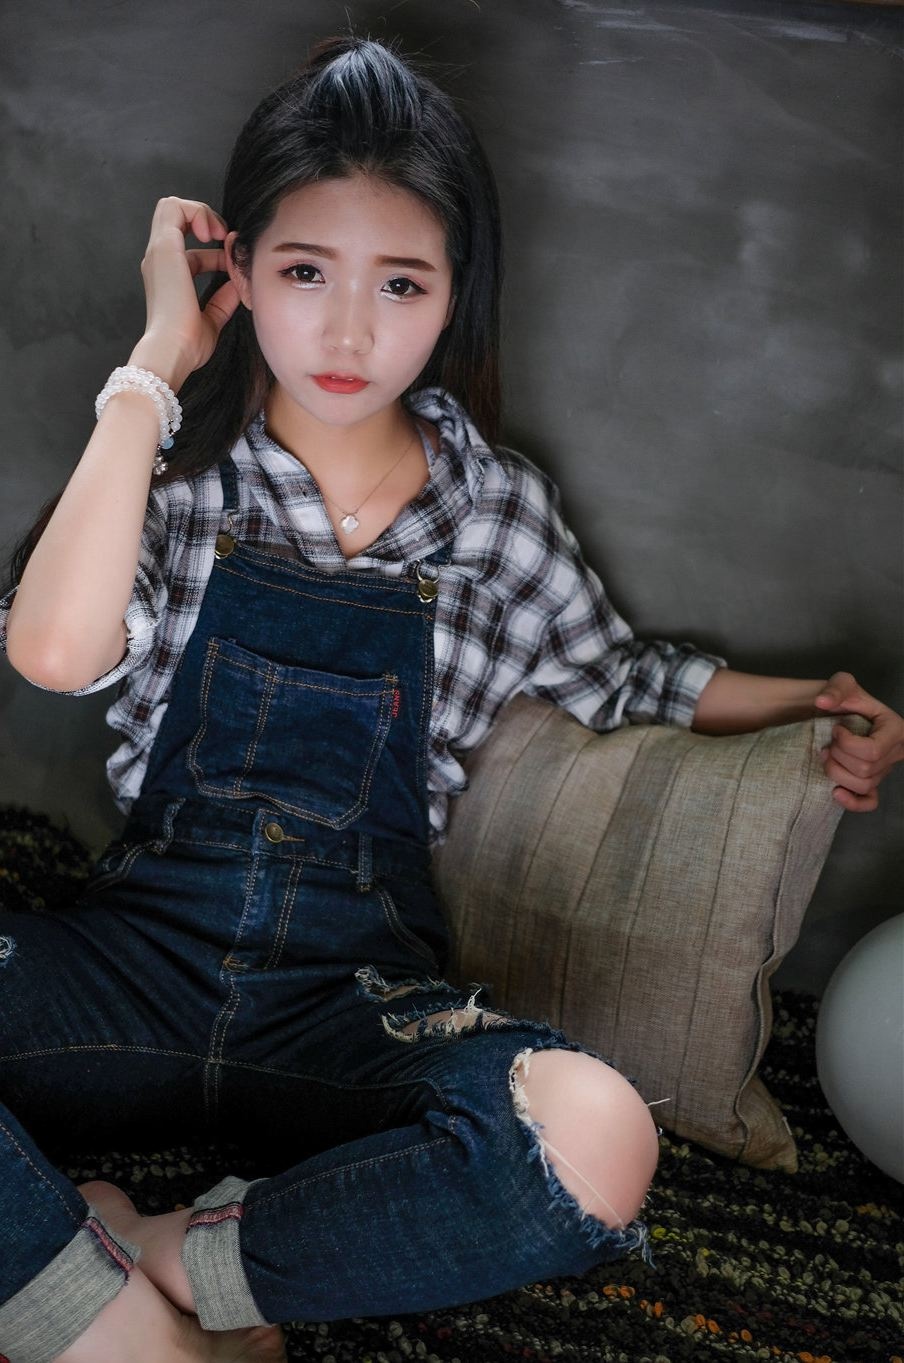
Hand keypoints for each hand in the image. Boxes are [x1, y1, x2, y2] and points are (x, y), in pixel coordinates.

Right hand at [137, 197, 240, 386]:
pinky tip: (212, 233)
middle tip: (225, 238)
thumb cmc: (188, 344)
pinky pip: (174, 207)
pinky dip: (196, 211)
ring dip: (200, 211)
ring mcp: (159, 252)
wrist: (173, 349)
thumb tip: (236, 284)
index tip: (231, 263)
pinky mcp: (164, 247)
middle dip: (205, 220)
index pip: (190, 250)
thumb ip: (223, 300)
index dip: (215, 252)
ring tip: (218, 233)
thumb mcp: (212, 319)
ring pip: (171, 206)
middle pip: (176, 219)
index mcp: (168, 278)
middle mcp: (159, 261)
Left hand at [814, 672, 903, 811]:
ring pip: (863, 785)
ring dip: (837, 773)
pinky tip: (836, 792)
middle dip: (838, 756)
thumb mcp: (843, 684)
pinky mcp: (872, 782)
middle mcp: (895, 752)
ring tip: (826, 756)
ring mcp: (884, 770)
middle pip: (865, 769)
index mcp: (895, 729)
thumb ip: (835, 689)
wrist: (839, 713)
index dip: (847, 744)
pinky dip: (853, 802)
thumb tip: (822, 702)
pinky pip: (869, 802)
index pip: (872, 751)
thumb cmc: (846, 698)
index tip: (836, 729)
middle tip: (828, 743)